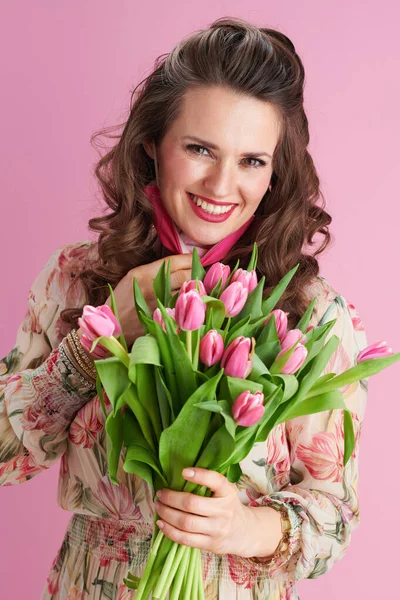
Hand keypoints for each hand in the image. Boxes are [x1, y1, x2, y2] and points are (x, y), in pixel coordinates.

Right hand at [104, 253, 192, 346]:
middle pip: (186, 275)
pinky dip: (191, 305)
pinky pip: (184, 309)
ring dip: (197, 289)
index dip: (190, 259)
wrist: (113, 325)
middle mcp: (153, 287)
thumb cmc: (123, 299)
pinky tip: (192, 303)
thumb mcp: (134, 277)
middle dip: (198, 273)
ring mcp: (160, 305)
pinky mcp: (165, 319)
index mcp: (144, 273)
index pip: (175, 261)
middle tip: (203, 273)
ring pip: (189, 292)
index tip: (198, 258)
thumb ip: (155, 269)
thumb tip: (180, 263)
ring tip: (198, 287)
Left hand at [154, 468, 281, 557]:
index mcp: (228, 492)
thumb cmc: (228, 505)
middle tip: (160, 493)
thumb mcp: (226, 491)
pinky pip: (185, 539)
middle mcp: (224, 510)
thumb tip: (178, 474)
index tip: (183, 471)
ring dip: (167, 514)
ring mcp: (217, 529)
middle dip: (171, 498)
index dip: (200, 475)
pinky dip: (170, 531)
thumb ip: (209, 483)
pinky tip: (161, 523)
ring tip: (158, 506)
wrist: (245, 532)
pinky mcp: (210, 544)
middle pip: (192, 504)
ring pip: (186, 523)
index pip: (216, 481)